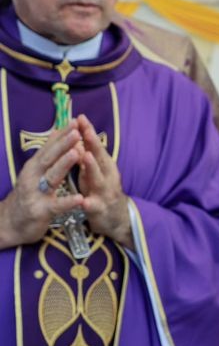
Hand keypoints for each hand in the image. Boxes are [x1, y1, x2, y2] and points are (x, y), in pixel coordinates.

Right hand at [0, 124, 83, 248]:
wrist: (11, 223)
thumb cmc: (29, 195)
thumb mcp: (35, 174)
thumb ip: (47, 157)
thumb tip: (57, 133)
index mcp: (34, 167)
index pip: (49, 148)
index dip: (61, 135)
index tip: (74, 122)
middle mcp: (33, 177)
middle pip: (49, 158)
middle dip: (64, 145)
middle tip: (77, 132)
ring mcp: (36, 194)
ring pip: (52, 177)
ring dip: (64, 165)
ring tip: (78, 153)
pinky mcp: (41, 211)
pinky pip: (57, 206)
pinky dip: (68, 201)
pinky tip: (80, 198)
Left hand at [75, 115, 131, 247]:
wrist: (116, 219)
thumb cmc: (101, 191)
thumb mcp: (94, 172)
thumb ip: (86, 156)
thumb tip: (76, 136)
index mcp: (105, 166)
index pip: (96, 146)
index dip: (89, 132)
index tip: (81, 117)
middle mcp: (108, 176)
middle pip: (100, 157)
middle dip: (93, 143)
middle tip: (85, 130)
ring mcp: (105, 192)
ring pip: (98, 178)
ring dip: (92, 167)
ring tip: (85, 156)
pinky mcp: (101, 210)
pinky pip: (94, 206)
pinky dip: (89, 203)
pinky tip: (83, 201)